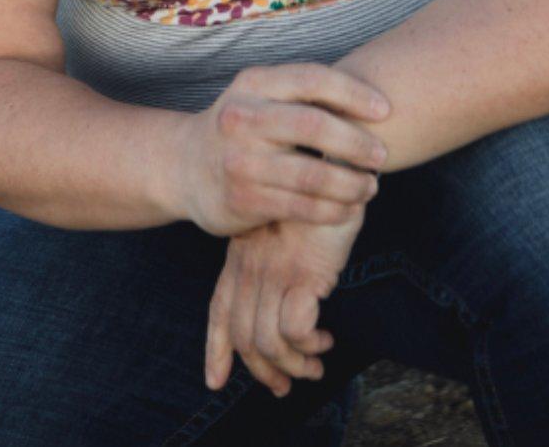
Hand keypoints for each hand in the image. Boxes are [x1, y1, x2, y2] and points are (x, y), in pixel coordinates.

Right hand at [173, 63, 388, 236]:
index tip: (386, 110)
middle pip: (314, 126)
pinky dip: (332, 209)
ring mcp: (240, 160)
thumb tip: (370, 99)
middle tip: (381, 155)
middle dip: (357, 142)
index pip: (312, 79)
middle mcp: (242, 117)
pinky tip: (348, 208)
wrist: (184, 166)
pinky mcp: (242, 199)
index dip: (354, 93)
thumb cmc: (242, 126)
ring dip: (350, 183)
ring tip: (370, 187)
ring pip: (311, 173)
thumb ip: (301, 94)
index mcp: (253, 83)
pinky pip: (300, 207)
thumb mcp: (260, 95)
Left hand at [205, 198, 367, 396]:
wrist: (333, 162)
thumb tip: (279, 301)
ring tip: (315, 363)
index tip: (215, 380)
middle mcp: (250, 266)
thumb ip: (270, 256)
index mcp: (240, 255)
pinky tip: (325, 338)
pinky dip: (309, 345)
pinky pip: (295, 329)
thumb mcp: (281, 226)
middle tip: (286, 386)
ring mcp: (274, 270)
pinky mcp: (303, 273)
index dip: (215, 348)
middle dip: (263, 371)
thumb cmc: (313, 194)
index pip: (220, 309)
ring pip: (268, 341)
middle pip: (243, 336)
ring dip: (294, 365)